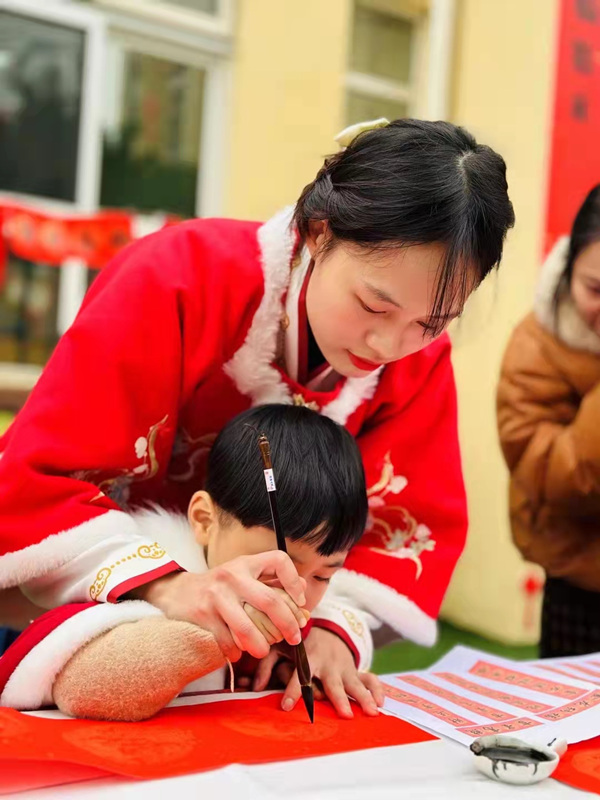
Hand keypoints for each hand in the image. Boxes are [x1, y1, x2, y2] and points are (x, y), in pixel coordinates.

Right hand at [128, 552, 306, 661]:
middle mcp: (232, 576)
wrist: (177, 591)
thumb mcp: (244, 574)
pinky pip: (226, 640)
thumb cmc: (220, 585)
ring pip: (247, 627)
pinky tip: (237, 653)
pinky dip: (235, 651)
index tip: (301, 601)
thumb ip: (271, 580)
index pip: (279, 561)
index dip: (295, 580)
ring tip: (264, 651)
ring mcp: (216, 595)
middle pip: (269, 600)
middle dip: (287, 624)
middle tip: (294, 638)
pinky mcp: (202, 615)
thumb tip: (302, 589)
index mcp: (246, 564)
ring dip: (261, 645)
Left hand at [252, 626, 384, 717]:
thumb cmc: (299, 643)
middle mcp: (328, 663)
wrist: (325, 628)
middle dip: (339, 699)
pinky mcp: (355, 669)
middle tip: (345, 715)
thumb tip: (253, 686)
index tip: (285, 707)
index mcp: (308, 657)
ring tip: (372, 712)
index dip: (292, 690)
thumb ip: (266, 665)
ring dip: (363, 697)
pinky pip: (369, 679)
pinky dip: (376, 689)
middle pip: (333, 683)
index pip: (299, 676)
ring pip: (354, 683)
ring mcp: (344, 666)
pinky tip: (381, 702)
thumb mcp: (280, 647)